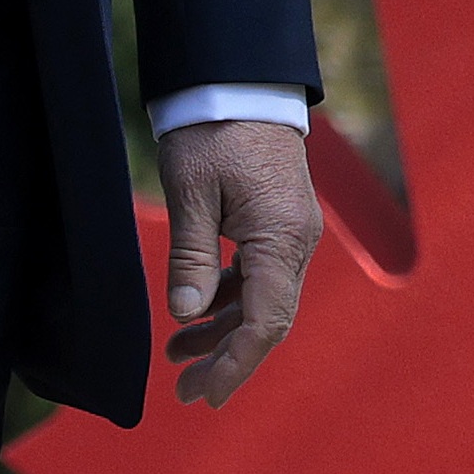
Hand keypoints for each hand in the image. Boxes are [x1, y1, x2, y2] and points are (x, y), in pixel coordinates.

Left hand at [160, 117, 319, 409]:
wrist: (238, 80)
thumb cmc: (212, 130)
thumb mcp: (190, 193)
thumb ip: (191, 256)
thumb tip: (186, 316)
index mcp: (281, 238)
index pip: (265, 322)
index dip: (234, 364)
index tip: (203, 394)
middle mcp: (298, 242)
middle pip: (268, 319)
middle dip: (228, 359)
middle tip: (185, 392)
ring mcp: (292, 233)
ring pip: (262, 300)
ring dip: (222, 330)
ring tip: (175, 353)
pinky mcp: (278, 223)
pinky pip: (258, 275)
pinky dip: (227, 299)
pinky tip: (193, 313)